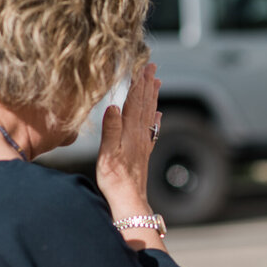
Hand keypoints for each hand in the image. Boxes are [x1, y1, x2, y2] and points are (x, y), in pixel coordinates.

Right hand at [96, 63, 160, 213]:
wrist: (129, 199)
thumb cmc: (114, 178)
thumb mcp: (107, 152)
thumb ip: (111, 128)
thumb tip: (113, 105)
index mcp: (130, 131)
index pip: (135, 101)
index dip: (138, 83)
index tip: (143, 66)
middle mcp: (139, 134)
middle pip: (144, 103)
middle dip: (148, 84)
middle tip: (152, 66)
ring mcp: (143, 143)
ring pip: (149, 114)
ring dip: (152, 97)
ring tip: (157, 82)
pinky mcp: (143, 152)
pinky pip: (151, 130)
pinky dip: (155, 118)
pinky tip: (158, 114)